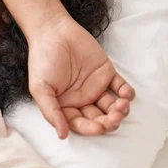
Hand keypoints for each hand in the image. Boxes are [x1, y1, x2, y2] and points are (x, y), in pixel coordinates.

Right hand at [27, 14, 135, 138]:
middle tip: (114, 118)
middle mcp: (81, 99)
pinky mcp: (107, 73)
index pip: (80, 124)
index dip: (90, 128)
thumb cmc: (42, 59)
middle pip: (99, 118)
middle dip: (108, 122)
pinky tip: (125, 94)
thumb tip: (62, 135)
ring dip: (120, 110)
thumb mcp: (40, 88)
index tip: (98, 127)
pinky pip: (121, 87)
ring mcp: (95, 86)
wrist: (53, 31)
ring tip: (121, 105)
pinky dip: (127, 93)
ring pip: (112, 106)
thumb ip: (50, 111)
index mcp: (65, 105)